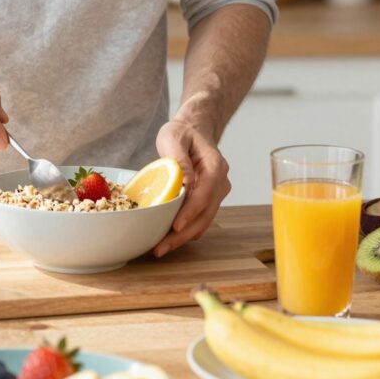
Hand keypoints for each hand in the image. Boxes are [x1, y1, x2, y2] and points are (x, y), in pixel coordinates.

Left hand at [151, 120, 230, 256]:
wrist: (195, 130)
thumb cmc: (183, 132)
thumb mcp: (174, 137)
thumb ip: (178, 158)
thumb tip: (184, 183)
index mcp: (215, 167)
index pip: (204, 195)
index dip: (190, 213)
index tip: (175, 228)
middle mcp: (220, 183)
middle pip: (205, 215)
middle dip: (182, 235)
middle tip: (159, 249)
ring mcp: (216, 194)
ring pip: (202, 222)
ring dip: (182, 238)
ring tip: (159, 248)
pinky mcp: (208, 201)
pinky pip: (198, 220)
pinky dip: (184, 231)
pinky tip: (165, 238)